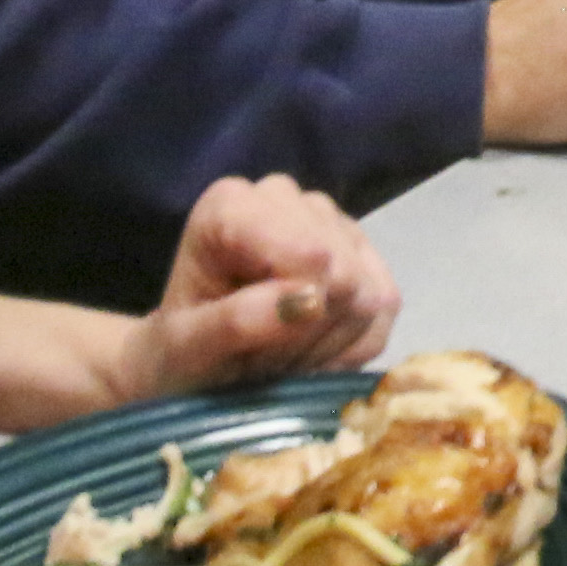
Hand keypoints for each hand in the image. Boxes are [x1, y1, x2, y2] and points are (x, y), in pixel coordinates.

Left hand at [109, 175, 398, 400]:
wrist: (199, 367)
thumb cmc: (181, 355)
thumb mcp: (187, 350)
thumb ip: (236, 322)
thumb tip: (306, 300)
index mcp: (232, 205)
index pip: (309, 252)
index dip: (295, 311)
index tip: (253, 345)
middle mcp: (285, 197)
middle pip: (342, 272)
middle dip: (309, 331)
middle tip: (266, 357)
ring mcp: (331, 221)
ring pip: (368, 292)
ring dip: (329, 341)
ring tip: (284, 353)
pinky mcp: (365, 255)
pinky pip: (385, 307)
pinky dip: (352, 345)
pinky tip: (313, 348)